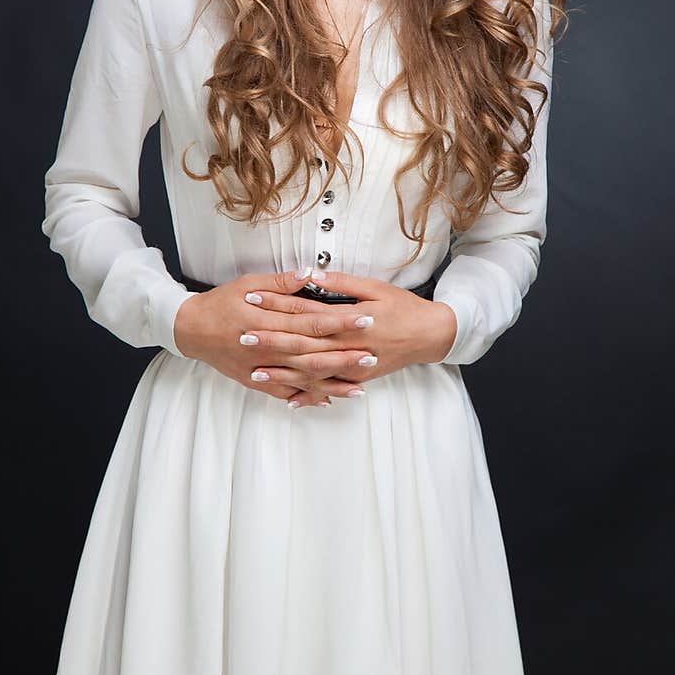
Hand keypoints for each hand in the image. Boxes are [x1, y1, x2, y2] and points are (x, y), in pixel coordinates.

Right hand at [172, 267, 383, 406]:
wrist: (190, 330)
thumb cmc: (221, 303)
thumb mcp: (247, 284)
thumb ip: (281, 282)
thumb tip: (310, 274)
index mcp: (269, 322)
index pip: (313, 322)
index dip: (341, 322)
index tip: (365, 319)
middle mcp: (269, 349)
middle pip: (314, 354)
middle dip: (345, 356)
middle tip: (373, 355)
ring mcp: (262, 368)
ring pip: (303, 379)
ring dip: (332, 383)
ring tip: (360, 386)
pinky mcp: (256, 381)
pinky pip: (285, 392)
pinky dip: (306, 397)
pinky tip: (327, 399)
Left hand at [228, 266, 458, 408]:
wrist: (431, 335)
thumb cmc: (404, 307)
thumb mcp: (376, 287)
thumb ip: (343, 283)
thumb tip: (313, 274)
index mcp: (349, 320)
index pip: (306, 311)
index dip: (278, 305)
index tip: (253, 300)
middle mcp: (348, 346)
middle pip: (303, 344)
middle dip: (272, 342)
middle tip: (243, 338)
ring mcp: (353, 366)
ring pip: (312, 372)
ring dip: (283, 373)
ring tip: (255, 373)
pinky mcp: (358, 379)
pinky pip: (329, 388)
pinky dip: (309, 394)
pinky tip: (288, 399)